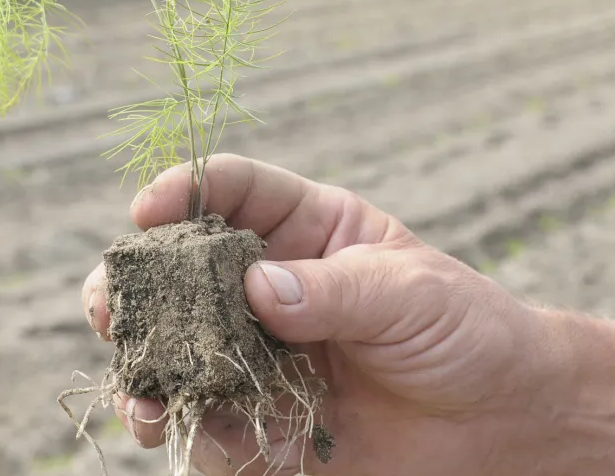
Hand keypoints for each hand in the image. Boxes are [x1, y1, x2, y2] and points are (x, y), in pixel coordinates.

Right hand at [81, 154, 545, 474]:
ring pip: (181, 349)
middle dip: (139, 283)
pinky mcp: (266, 419)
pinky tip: (170, 425)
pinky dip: (184, 425)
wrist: (503, 420)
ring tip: (137, 384)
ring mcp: (263, 354)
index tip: (147, 208)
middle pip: (185, 272)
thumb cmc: (468, 331)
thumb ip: (335, 292)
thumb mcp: (411, 295)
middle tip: (110, 303)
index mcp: (308, 230)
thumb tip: (257, 291)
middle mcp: (272, 287)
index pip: (235, 191)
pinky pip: (209, 420)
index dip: (187, 189)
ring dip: (146, 364)